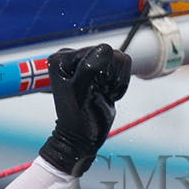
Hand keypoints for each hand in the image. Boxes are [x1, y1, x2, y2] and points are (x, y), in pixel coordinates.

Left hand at [38, 43, 131, 176]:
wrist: (81, 138)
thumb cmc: (76, 118)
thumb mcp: (79, 91)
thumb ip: (89, 67)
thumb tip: (106, 50)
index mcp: (63, 58)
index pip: (100, 50)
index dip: (101, 72)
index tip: (89, 90)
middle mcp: (75, 56)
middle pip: (111, 53)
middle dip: (109, 77)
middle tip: (96, 93)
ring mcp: (90, 62)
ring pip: (120, 59)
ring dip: (116, 81)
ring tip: (102, 93)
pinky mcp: (103, 71)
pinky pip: (124, 66)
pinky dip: (120, 84)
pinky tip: (107, 94)